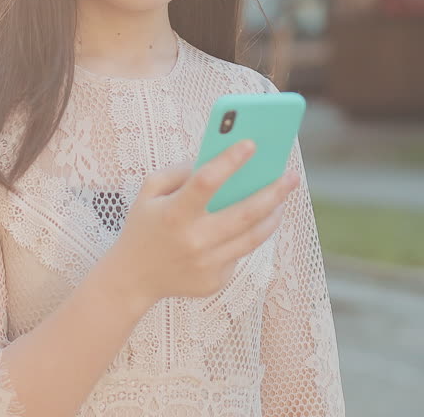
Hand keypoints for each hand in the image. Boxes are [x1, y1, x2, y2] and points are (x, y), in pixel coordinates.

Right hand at [107, 140, 299, 302]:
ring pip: (252, 237)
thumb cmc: (143, 227)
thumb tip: (217, 160)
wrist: (132, 279)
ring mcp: (206, 264)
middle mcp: (193, 240)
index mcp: (174, 213)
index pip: (206, 182)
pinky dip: (247, 236)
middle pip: (244, 213)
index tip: (252, 143)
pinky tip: (254, 223)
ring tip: (282, 198)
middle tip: (290, 176)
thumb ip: (179, 172)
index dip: (230, 161)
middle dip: (273, 192)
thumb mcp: (149, 192)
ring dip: (272, 215)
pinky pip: (239, 254)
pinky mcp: (214, 281)